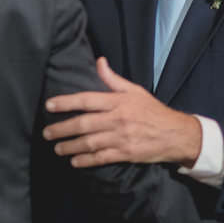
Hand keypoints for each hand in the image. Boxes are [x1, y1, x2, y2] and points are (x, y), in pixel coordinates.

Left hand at [42, 57, 202, 166]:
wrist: (177, 134)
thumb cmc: (153, 111)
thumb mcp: (135, 91)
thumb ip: (113, 79)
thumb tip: (99, 61)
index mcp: (118, 102)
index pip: (87, 100)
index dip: (66, 102)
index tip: (49, 105)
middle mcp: (118, 119)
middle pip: (83, 123)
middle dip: (62, 129)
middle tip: (46, 133)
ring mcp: (122, 137)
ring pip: (89, 142)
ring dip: (70, 146)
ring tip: (56, 148)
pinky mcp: (127, 154)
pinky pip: (101, 158)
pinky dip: (86, 160)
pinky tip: (74, 161)